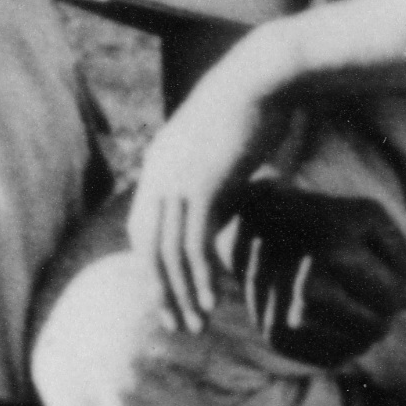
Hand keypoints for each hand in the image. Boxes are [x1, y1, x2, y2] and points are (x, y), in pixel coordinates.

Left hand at [127, 53, 284, 340]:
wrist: (262, 79)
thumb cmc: (253, 112)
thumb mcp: (225, 155)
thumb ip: (218, 185)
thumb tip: (227, 210)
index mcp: (158, 166)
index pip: (143, 230)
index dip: (154, 268)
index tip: (171, 299)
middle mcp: (157, 175)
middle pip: (148, 247)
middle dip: (162, 290)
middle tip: (178, 326)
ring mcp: (175, 180)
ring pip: (167, 253)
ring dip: (181, 293)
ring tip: (196, 324)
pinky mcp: (202, 185)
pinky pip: (193, 244)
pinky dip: (200, 277)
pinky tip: (214, 301)